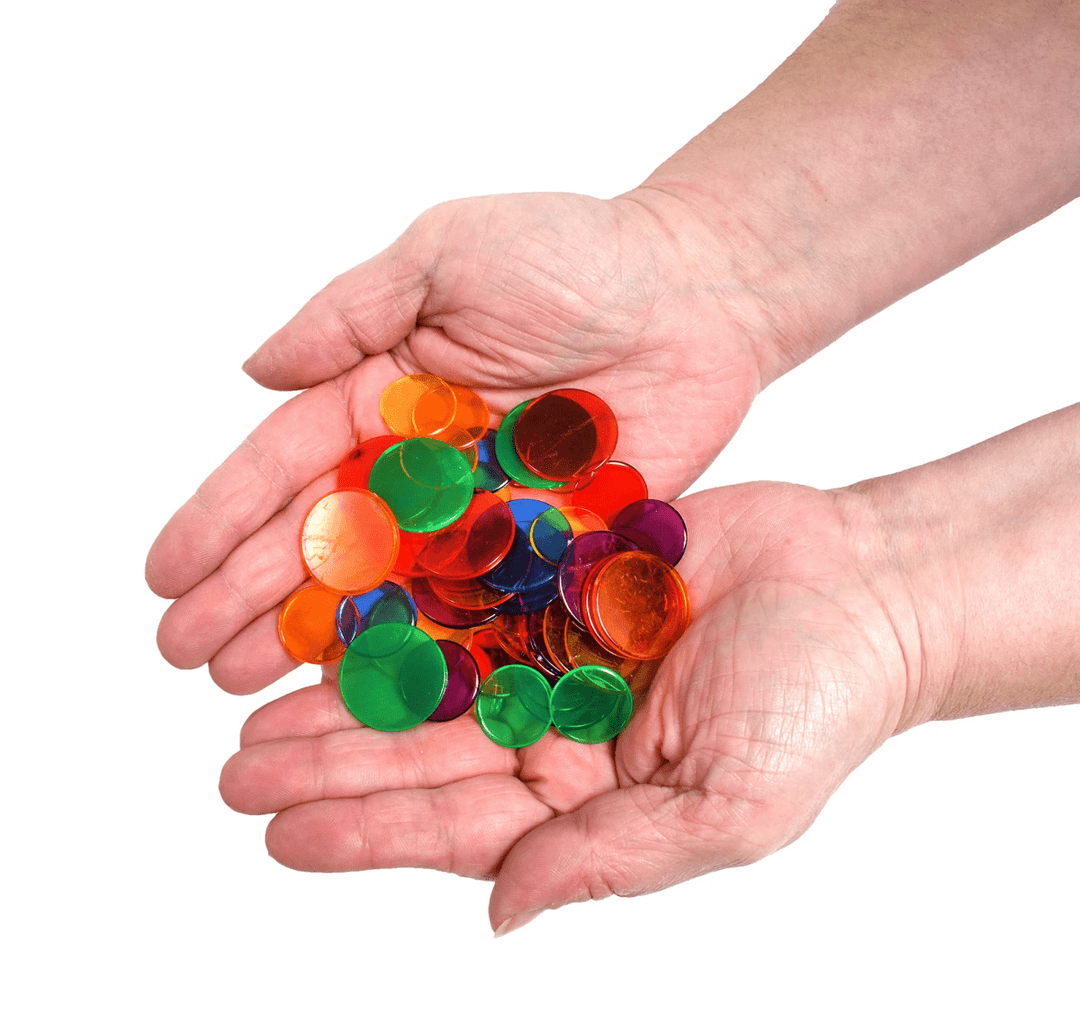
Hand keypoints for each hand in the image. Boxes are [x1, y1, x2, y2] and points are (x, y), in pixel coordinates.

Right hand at [146, 190, 777, 691]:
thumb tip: (251, 371)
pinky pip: (477, 610)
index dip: (222, 521)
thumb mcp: (448, 254)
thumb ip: (351, 313)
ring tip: (245, 688)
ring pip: (387, 590)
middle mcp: (423, 467)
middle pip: (324, 542)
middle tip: (189, 657)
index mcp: (384, 395)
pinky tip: (367, 692)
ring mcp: (482, 518)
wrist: (698, 296)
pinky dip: (423, 652)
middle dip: (251, 597)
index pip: (286, 466)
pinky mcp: (545, 552)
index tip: (164, 577)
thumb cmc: (574, 255)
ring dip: (316, 640)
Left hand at [218, 480, 916, 933]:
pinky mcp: (559, 574)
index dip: (370, 831)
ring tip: (255, 708)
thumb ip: (614, 862)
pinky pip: (470, 590)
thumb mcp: (729, 807)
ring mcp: (554, 647)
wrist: (863, 585)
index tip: (281, 832)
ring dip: (348, 695)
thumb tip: (504, 917)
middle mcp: (558, 725)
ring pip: (431, 676)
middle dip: (332, 765)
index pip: (461, 827)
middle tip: (236, 769)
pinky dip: (406, 605)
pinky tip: (340, 612)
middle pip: (426, 755)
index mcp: (590, 795)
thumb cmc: (818, 703)